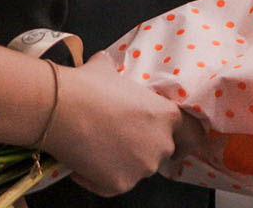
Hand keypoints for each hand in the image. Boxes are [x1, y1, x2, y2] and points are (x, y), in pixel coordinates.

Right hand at [46, 50, 193, 195]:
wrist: (60, 108)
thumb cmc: (87, 86)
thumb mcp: (109, 70)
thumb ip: (118, 75)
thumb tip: (107, 66)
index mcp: (165, 116)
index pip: (193, 134)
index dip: (185, 138)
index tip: (178, 142)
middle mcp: (159, 144)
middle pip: (161, 152)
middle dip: (144, 147)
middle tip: (120, 137)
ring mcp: (140, 168)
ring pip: (136, 169)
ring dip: (122, 162)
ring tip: (97, 145)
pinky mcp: (119, 185)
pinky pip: (111, 184)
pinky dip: (98, 177)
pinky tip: (83, 160)